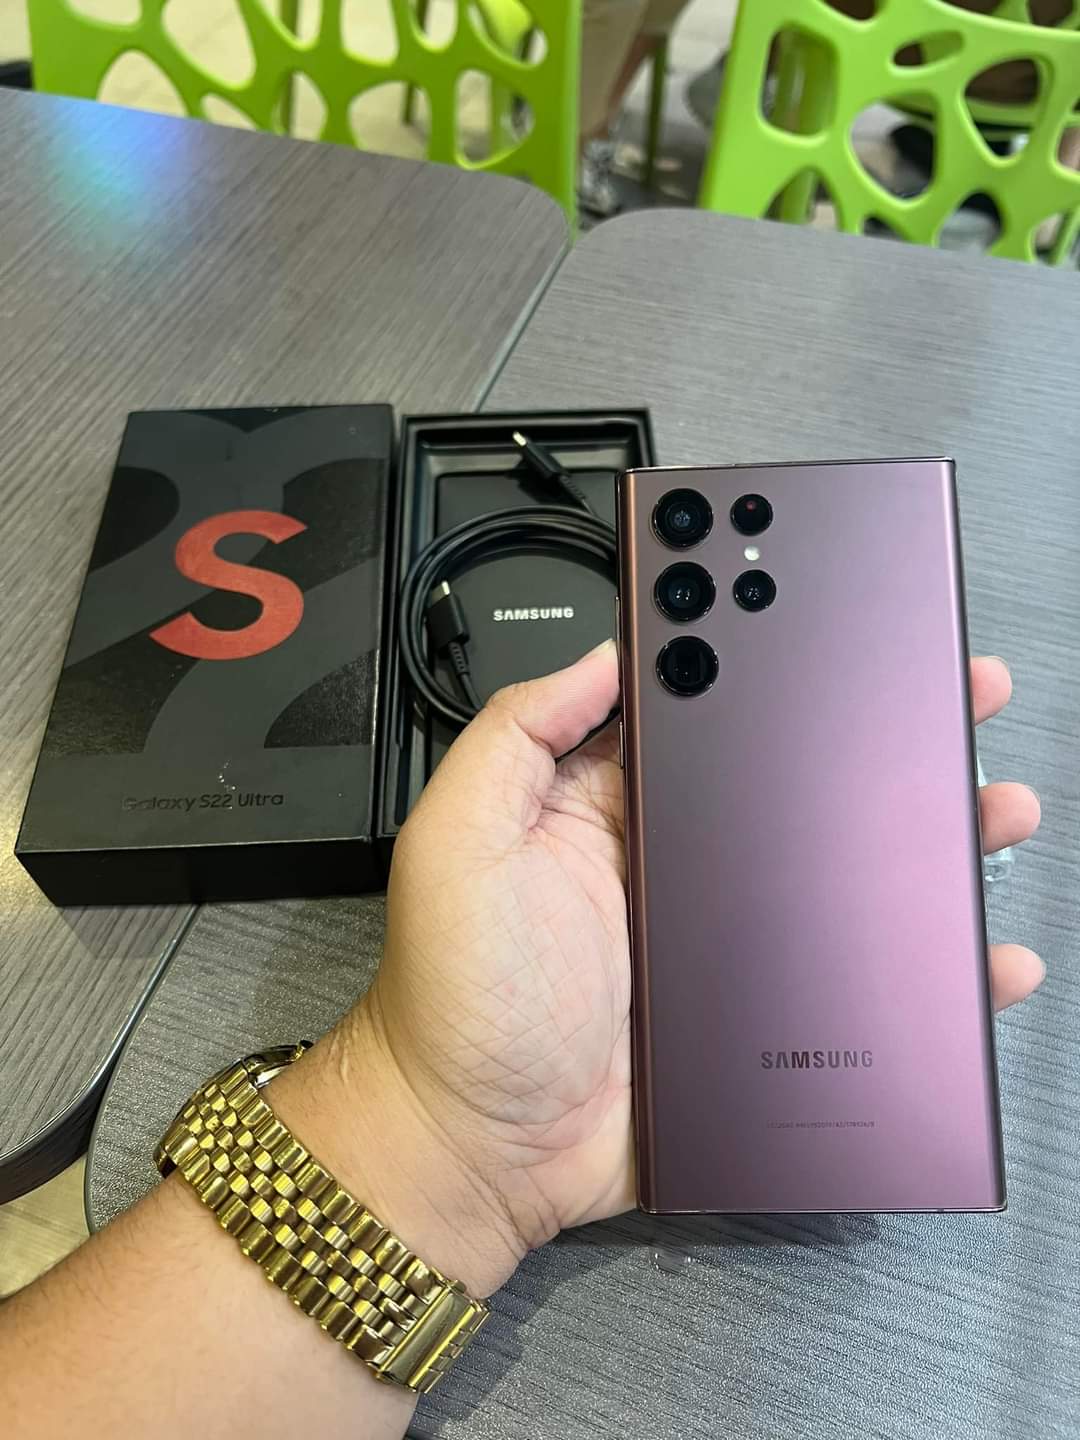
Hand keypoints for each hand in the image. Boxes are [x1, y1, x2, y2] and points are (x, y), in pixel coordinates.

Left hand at [274, 644, 1041, 1295]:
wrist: (480, 1150)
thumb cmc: (455, 999)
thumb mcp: (458, 838)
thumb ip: (518, 734)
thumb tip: (605, 654)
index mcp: (612, 807)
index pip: (703, 712)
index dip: (765, 665)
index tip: (833, 622)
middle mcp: (678, 861)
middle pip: (794, 785)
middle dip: (875, 743)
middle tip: (953, 700)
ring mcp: (724, 940)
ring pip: (842, 873)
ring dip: (920, 840)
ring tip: (990, 808)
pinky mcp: (756, 1015)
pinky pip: (853, 978)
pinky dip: (922, 969)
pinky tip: (976, 953)